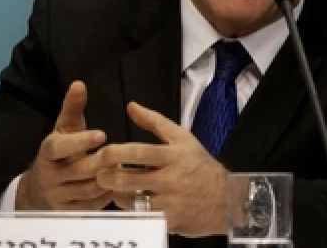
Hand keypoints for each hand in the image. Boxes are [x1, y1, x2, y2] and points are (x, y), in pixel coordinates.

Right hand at [15, 81, 110, 209]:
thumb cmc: (61, 152)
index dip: (80, 141)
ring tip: (125, 165)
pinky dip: (109, 195)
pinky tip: (121, 184)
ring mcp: (58, 196)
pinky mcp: (68, 212)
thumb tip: (79, 83)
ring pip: (92, 188)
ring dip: (111, 177)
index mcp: (48, 152)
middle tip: (122, 152)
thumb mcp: (64, 130)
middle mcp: (50, 175)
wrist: (40, 189)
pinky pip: (94, 205)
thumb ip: (72, 109)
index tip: (103, 134)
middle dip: (104, 160)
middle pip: (81, 169)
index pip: (59, 147)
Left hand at [96, 102, 227, 236]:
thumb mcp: (183, 139)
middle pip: (127, 178)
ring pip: (128, 198)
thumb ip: (155, 122)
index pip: (139, 152)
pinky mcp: (167, 219)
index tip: (103, 153)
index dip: (115, 153)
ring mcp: (169, 200)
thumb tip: (132, 107)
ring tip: (116, 186)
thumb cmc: (200, 166)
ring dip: (117, 192)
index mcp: (174, 155)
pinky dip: (130, 208)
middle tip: (101, 173)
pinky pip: (138, 215)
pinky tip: (132, 201)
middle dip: (106, 176)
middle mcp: (171, 178)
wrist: (225, 199)